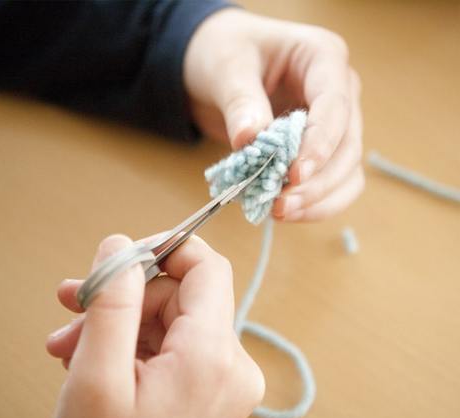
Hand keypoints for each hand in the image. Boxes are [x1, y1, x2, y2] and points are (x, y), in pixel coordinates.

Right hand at [48, 235, 263, 417]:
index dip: (160, 251)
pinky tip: (94, 364)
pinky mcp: (213, 395)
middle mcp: (233, 368)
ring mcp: (226, 384)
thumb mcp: (95, 376)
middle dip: (121, 301)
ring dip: (118, 327)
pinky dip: (134, 349)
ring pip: (172, 322)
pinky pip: (175, 350)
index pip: (205, 267)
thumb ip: (110, 304)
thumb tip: (120, 245)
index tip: (114, 261)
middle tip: (68, 316)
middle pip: (181, 296)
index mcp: (211, 358)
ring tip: (70, 350)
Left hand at [183, 8, 362, 221]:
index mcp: (323, 58)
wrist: (220, 68)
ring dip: (318, 199)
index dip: (318, 144)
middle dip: (317, 181)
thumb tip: (249, 139)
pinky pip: (332, 184)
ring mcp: (335, 123)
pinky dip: (314, 205)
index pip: (335, 105)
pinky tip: (284, 213)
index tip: (294, 175)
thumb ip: (240, 101)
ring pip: (346, 170)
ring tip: (278, 212)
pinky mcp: (321, 150)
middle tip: (280, 205)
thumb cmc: (227, 54)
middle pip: (347, 144)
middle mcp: (340, 90)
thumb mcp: (226, 69)